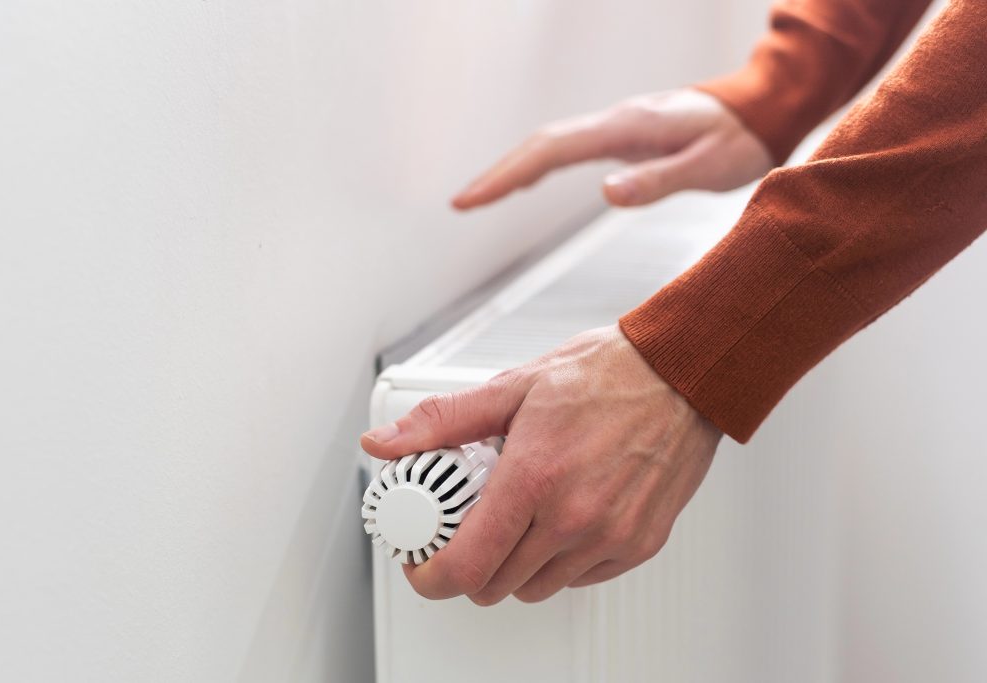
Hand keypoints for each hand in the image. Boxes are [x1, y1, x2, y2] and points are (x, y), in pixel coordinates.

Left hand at [360, 325, 721, 604]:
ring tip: (518, 516)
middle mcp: (573, 517)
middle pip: (495, 585)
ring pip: (536, 588)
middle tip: (468, 528)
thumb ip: (441, 422)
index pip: (465, 566)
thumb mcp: (512, 388)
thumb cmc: (605, 375)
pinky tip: (560, 517)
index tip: (423, 564)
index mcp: (533, 478)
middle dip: (469, 565)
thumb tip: (384, 444)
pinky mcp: (639, 545)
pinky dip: (560, 560)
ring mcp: (609, 537)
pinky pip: (581, 578)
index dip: (430, 577)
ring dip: (515, 565)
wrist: (680, 375)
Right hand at [452, 89, 772, 209]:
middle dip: (497, 174)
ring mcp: (616, 125)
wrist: (761, 107)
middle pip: (539, 144)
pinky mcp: (623, 134)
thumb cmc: (740, 139)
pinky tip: (527, 180)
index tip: (470, 200)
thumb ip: (658, 181)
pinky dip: (538, 164)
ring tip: (480, 197)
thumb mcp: (709, 166)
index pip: (552, 151)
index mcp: (627, 128)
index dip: (507, 176)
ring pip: (550, 143)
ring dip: (512, 168)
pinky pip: (568, 147)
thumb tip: (604, 194)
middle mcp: (614, 121)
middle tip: (460, 203)